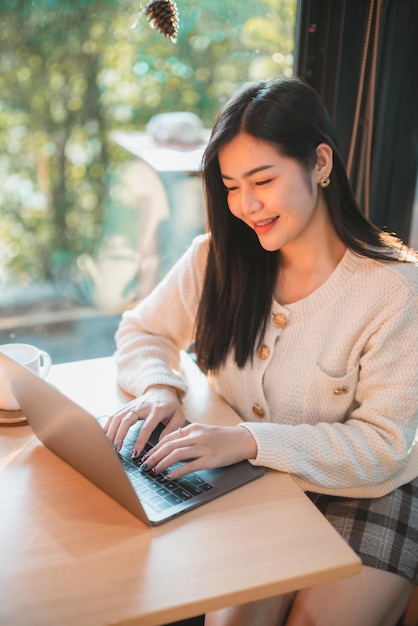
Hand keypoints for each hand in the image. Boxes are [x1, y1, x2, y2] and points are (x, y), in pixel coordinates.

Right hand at [104, 385, 184, 454]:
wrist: (162, 390)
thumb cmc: (171, 407)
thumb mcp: (179, 417)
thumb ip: (172, 430)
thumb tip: (161, 444)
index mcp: (157, 411)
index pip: (146, 427)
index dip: (140, 442)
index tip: (135, 454)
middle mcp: (142, 407)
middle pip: (127, 420)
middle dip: (120, 436)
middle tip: (116, 450)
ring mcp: (133, 405)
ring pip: (118, 417)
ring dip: (111, 431)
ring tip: (108, 446)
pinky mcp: (126, 406)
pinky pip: (114, 415)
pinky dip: (107, 425)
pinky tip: (103, 435)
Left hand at [140, 422, 257, 479]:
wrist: (242, 440)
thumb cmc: (222, 437)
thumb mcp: (203, 432)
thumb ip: (188, 438)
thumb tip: (170, 450)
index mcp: (193, 428)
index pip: (168, 437)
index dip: (155, 447)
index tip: (147, 455)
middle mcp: (196, 436)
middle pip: (169, 445)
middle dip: (154, 456)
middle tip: (145, 464)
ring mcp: (203, 447)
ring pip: (176, 454)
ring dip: (162, 463)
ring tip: (154, 470)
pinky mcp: (210, 459)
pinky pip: (189, 466)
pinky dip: (177, 472)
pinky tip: (170, 476)